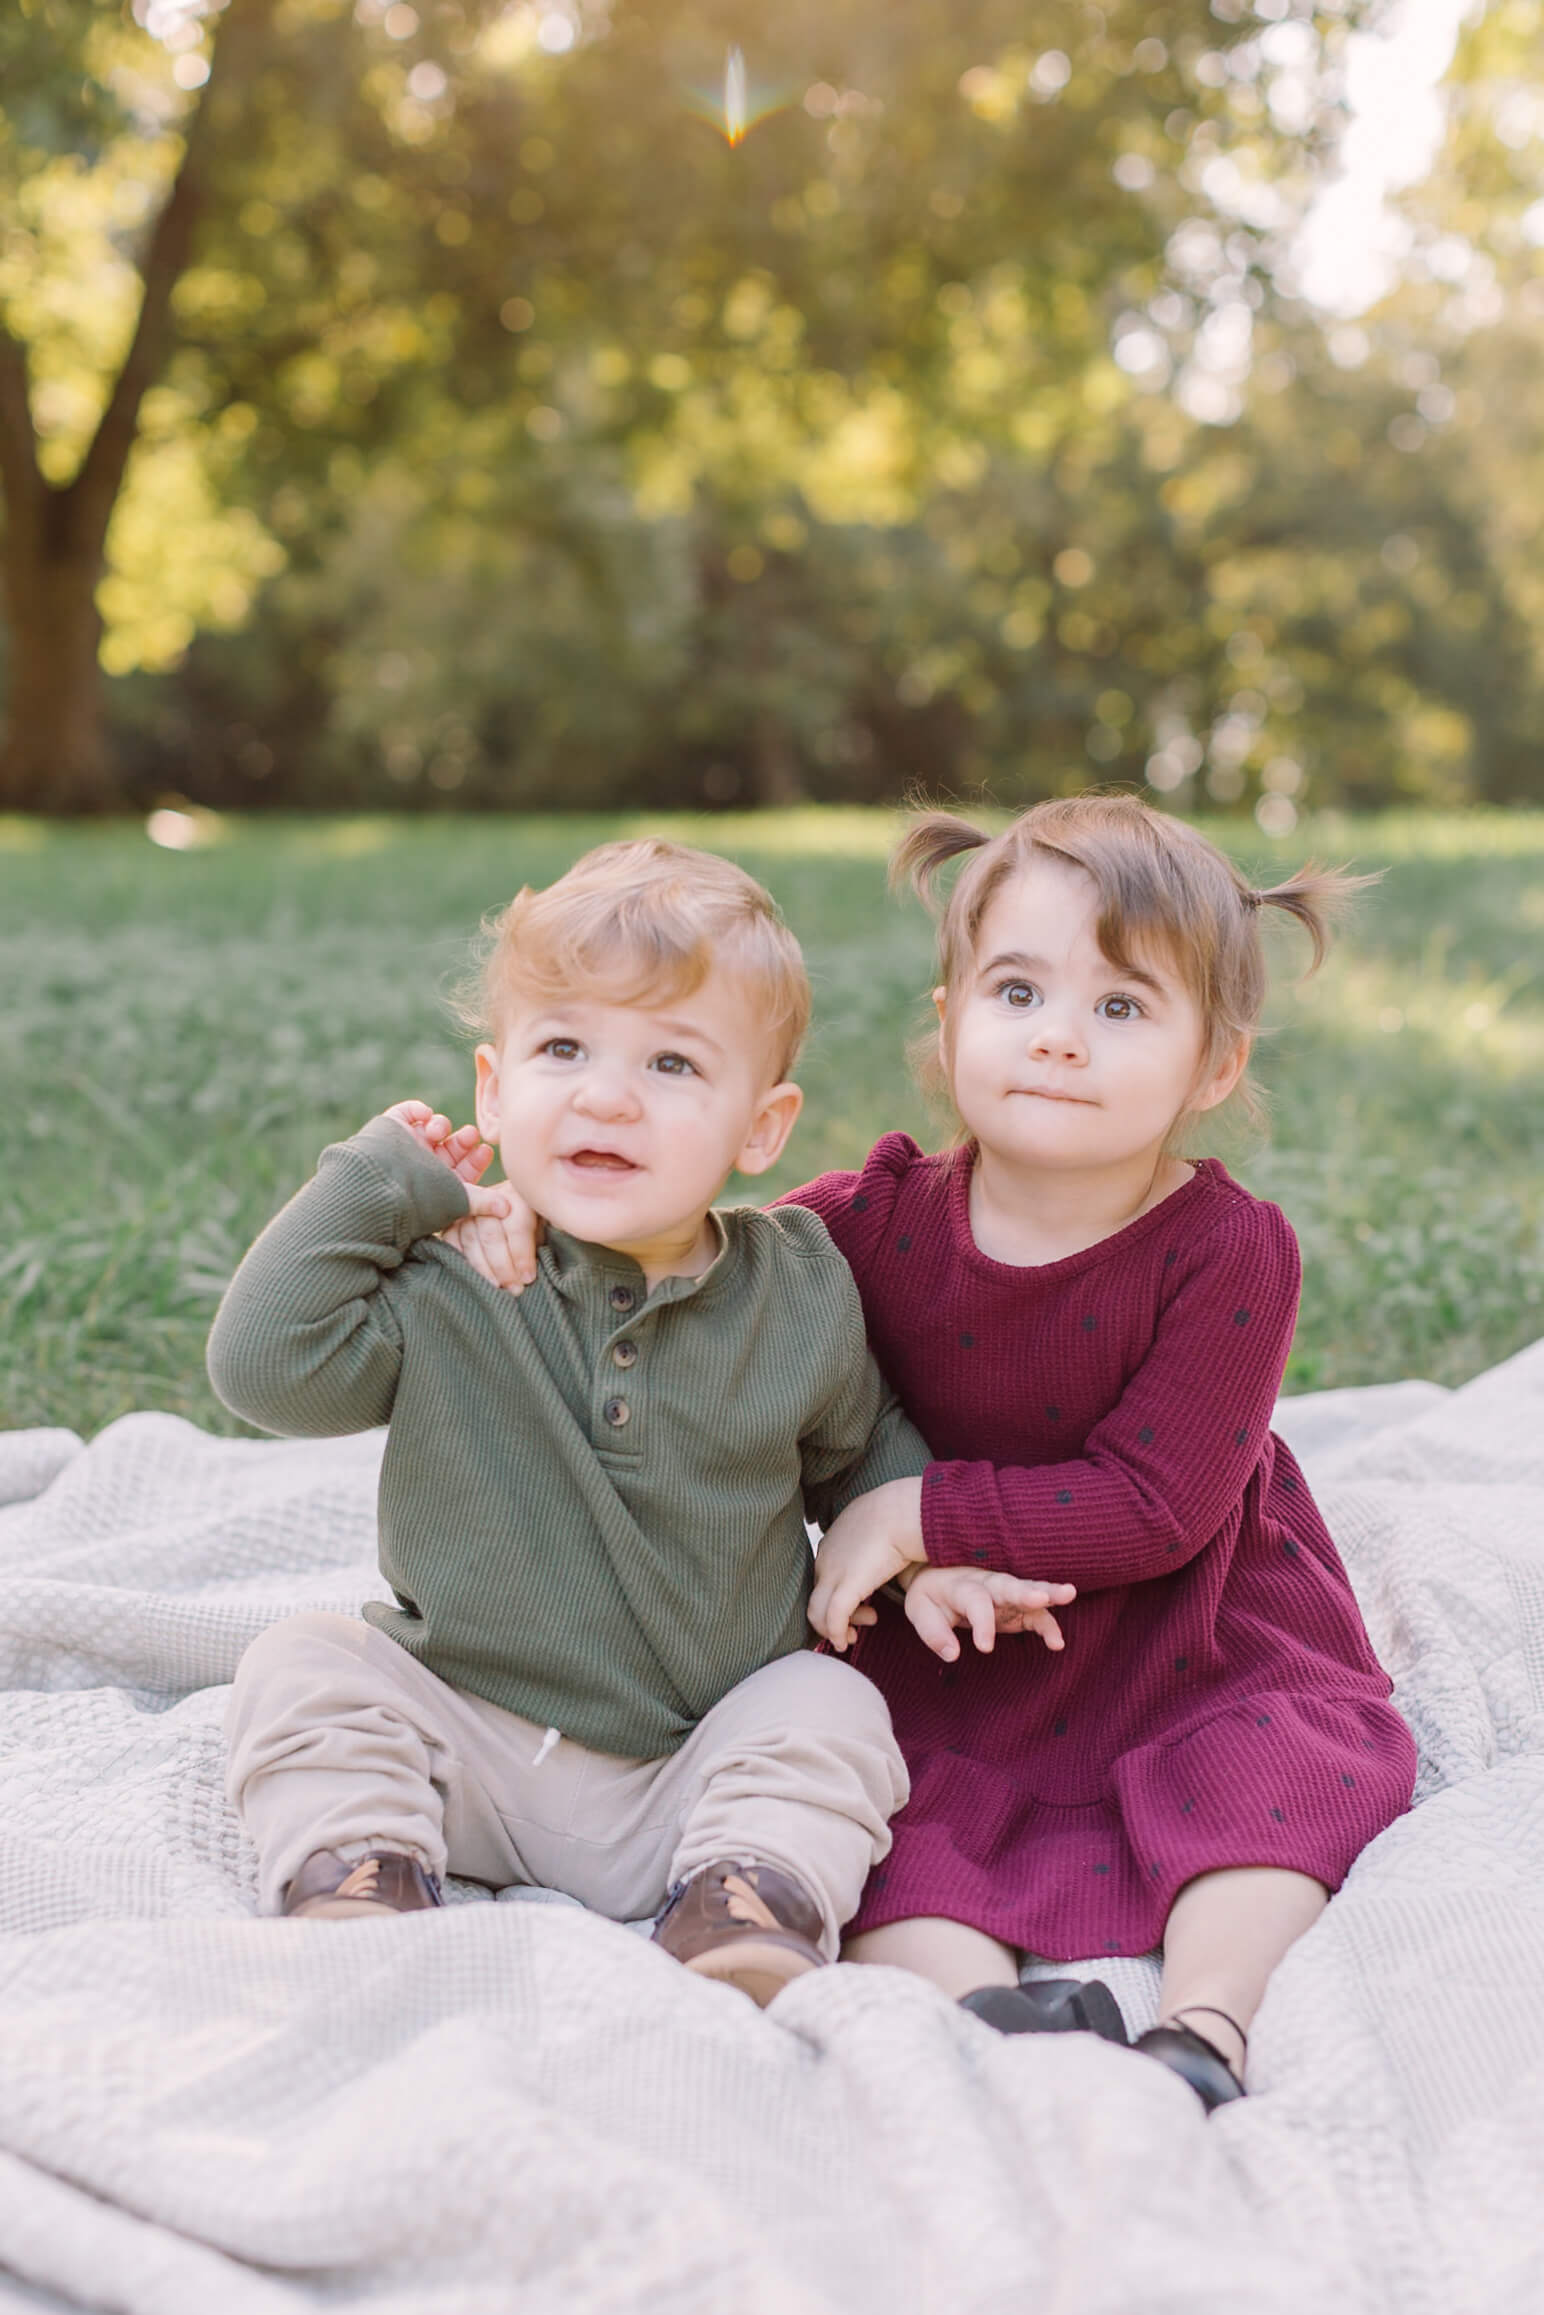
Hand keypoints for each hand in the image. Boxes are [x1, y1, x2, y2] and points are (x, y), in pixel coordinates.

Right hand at [382, 1100, 511, 1221]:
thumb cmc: (418, 1198)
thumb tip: (509, 1209)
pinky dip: (418, 1109)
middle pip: (452, 1146)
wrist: (377, 1187)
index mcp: (438, 1184)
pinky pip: (408, 1111)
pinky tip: (424, 1114)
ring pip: (434, 1127)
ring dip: (441, 1125)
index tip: (486, 1151)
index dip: (476, 1159)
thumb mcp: (456, 1202)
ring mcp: (408, 1145)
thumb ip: (483, 1202)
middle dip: (463, 1139)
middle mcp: (424, 1165)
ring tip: (437, 1132)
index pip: (464, 1169)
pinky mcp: (392, 1127)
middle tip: (472, 1135)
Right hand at [440, 1198, 543, 1293]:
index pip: (516, 1226)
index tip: (528, 1278)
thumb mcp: (550, 1226)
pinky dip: (460, 1260)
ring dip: (482, 1268)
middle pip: (490, 1234)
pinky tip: (472, 1278)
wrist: (521, 1210)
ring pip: (470, 1240)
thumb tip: (543, 1262)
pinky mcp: (453, 1220)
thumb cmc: (541, 1222)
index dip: (521, 1255)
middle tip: (514, 1289)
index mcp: (521, 1196)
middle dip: (503, 1266)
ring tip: (496, 1289)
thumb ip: (547, 1237)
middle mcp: (493, 1197)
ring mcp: (471, 1208)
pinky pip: (451, 1241)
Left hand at [808, 1477, 925, 1652]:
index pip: (824, 1578)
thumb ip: (875, 1542)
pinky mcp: (845, 1586)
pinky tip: (845, 1642)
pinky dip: (836, 1634)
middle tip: (855, 1628)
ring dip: (834, 1629)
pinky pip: (832, 1619)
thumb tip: (888, 1551)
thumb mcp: (880, 1527)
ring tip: (855, 1634)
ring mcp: (832, 1572)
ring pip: (817, 1612)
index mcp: (833, 1543)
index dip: (837, 1597)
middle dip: (833, 1618)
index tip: (861, 1605)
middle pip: (818, 1596)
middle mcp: (826, 1559)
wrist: (901, 1510)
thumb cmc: (901, 1514)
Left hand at [903, 1566, 1075, 1663]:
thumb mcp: (921, 1611)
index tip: (984, 1647)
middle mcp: (988, 1584)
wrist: (938, 1577)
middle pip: (1009, 1585)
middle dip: (1026, 1591)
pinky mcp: (1017, 1606)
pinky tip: (1058, 1643)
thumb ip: (934, 1632)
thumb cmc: (931, 1597)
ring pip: (1029, 1591)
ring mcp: (1005, 1593)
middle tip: (1042, 1597)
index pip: (976, 1601)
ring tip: (1070, 1594)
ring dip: (1049, 1593)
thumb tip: (952, 1654)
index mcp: (962, 1585)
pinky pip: (1036, 1614)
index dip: (982, 1623)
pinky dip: (1048, 1625)